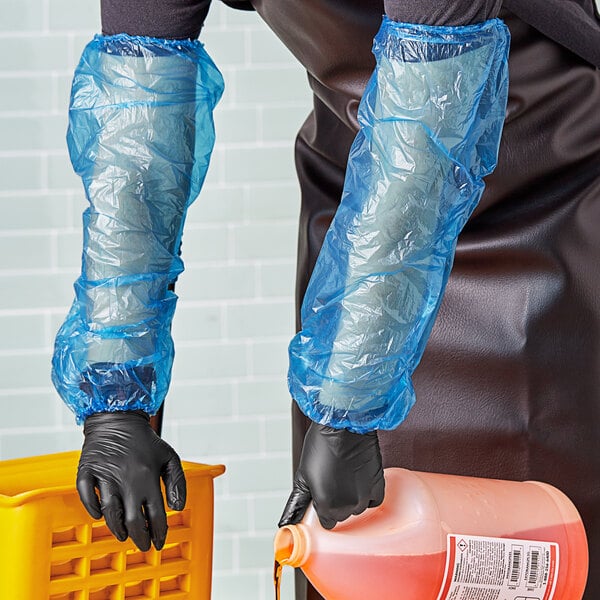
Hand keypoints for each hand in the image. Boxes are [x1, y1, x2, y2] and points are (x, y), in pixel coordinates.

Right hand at [77, 410, 185, 550]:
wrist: (119, 418)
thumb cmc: (145, 440)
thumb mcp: (170, 457)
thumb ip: (177, 482)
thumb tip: (177, 508)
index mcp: (148, 477)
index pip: (154, 515)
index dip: (158, 532)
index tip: (159, 542)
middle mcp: (126, 480)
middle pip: (131, 520)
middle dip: (139, 537)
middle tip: (142, 546)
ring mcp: (105, 476)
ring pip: (109, 512)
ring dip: (116, 529)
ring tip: (124, 536)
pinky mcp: (87, 470)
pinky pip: (85, 495)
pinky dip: (91, 508)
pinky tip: (99, 516)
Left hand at [279, 421, 384, 528]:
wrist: (344, 424)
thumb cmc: (321, 444)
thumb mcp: (303, 474)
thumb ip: (297, 502)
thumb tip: (287, 522)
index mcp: (327, 505)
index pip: (327, 522)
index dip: (322, 506)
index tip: (322, 493)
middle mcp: (347, 506)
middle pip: (341, 515)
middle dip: (336, 502)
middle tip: (331, 479)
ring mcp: (364, 496)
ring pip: (357, 507)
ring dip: (351, 496)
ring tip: (344, 474)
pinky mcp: (378, 484)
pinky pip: (373, 500)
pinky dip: (367, 493)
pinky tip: (358, 479)